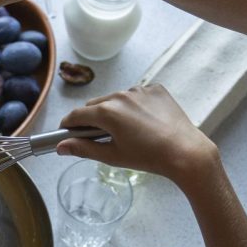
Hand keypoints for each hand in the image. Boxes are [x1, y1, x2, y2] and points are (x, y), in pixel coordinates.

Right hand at [57, 84, 219, 184]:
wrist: (186, 152)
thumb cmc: (149, 157)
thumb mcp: (113, 156)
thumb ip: (83, 148)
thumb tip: (61, 147)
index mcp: (107, 112)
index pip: (76, 115)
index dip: (68, 125)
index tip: (67, 133)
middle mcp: (120, 95)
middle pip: (95, 105)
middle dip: (92, 119)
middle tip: (99, 136)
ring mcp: (139, 90)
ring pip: (116, 99)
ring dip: (114, 111)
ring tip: (126, 131)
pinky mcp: (155, 89)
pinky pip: (136, 95)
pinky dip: (134, 106)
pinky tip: (144, 122)